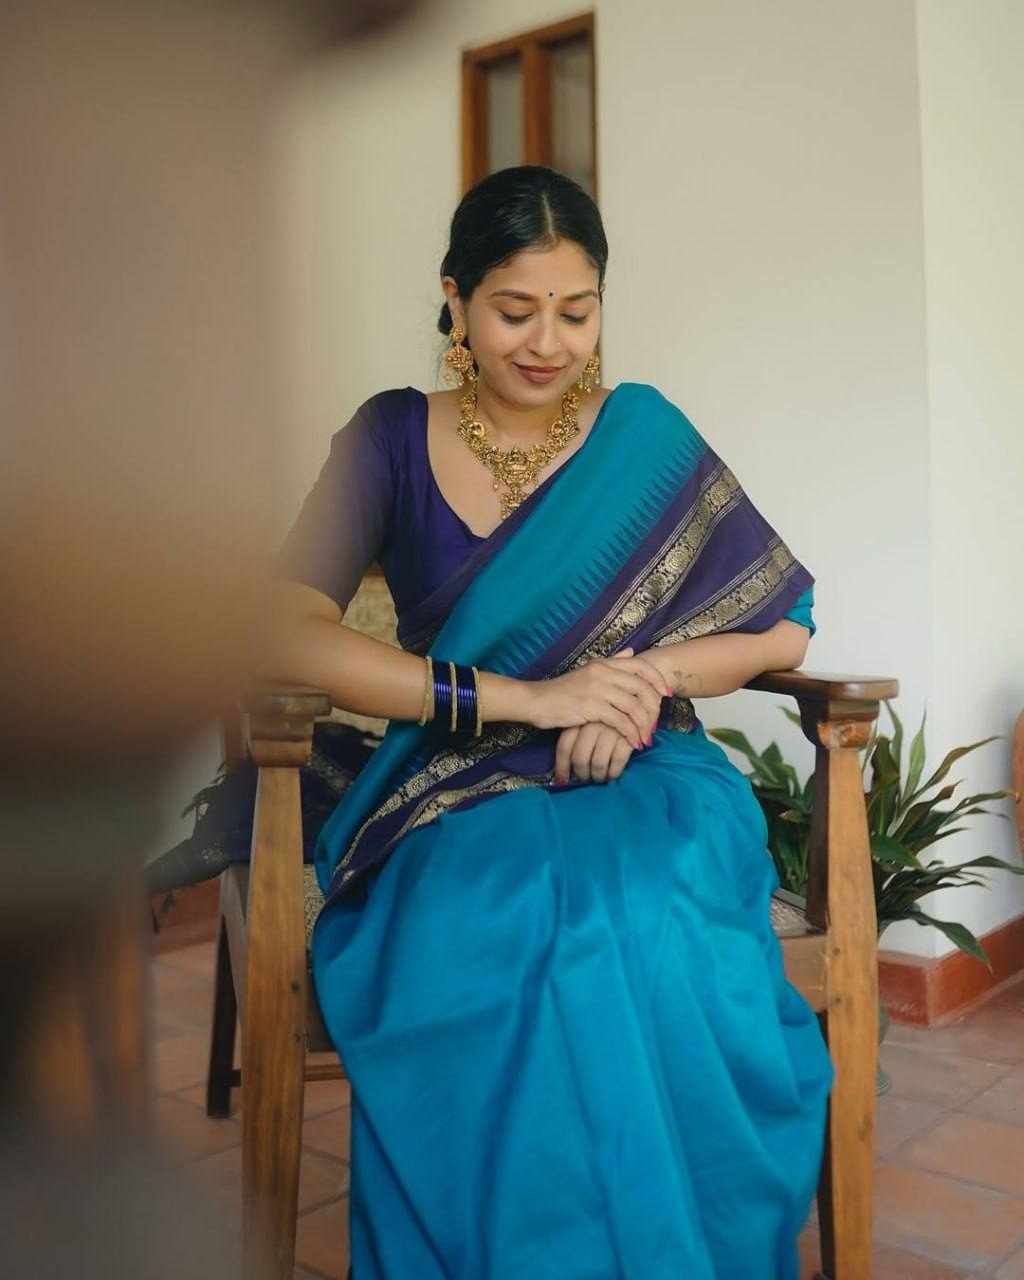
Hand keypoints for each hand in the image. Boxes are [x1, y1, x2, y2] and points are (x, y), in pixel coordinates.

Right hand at [530, 646, 670, 750]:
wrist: (535, 701)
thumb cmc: (561, 691)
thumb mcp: (587, 672)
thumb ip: (611, 663)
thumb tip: (632, 652)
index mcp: (604, 663)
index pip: (640, 665)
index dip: (657, 679)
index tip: (666, 694)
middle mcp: (603, 672)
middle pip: (642, 687)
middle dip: (654, 708)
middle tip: (656, 724)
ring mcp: (597, 689)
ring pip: (634, 706)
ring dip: (643, 726)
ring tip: (645, 738)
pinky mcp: (591, 707)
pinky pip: (620, 721)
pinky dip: (630, 734)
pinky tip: (633, 744)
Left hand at [554, 721, 635, 784]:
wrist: (637, 701)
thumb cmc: (609, 714)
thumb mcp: (588, 719)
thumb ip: (577, 738)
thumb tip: (564, 768)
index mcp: (579, 718)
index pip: (565, 747)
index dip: (562, 767)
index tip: (562, 779)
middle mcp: (593, 723)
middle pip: (580, 758)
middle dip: (582, 774)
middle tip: (585, 779)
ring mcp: (611, 729)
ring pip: (598, 762)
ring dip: (598, 776)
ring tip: (599, 778)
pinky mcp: (629, 735)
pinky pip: (617, 761)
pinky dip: (614, 772)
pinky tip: (612, 775)